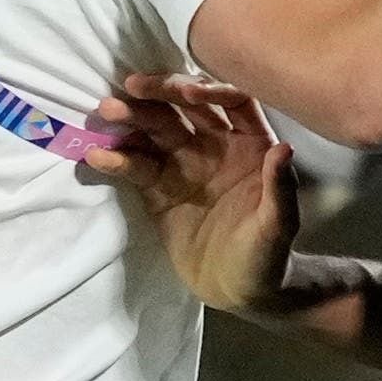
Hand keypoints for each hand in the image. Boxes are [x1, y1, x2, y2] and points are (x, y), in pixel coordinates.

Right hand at [78, 74, 300, 310]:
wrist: (240, 292)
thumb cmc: (269, 256)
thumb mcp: (279, 227)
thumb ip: (280, 189)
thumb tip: (283, 148)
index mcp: (250, 144)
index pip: (232, 101)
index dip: (211, 91)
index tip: (188, 95)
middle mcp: (215, 145)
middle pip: (185, 108)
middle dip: (159, 96)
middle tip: (130, 88)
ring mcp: (183, 165)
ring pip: (156, 131)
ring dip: (132, 119)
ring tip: (107, 112)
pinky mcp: (158, 189)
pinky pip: (136, 167)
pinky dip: (117, 160)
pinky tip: (98, 156)